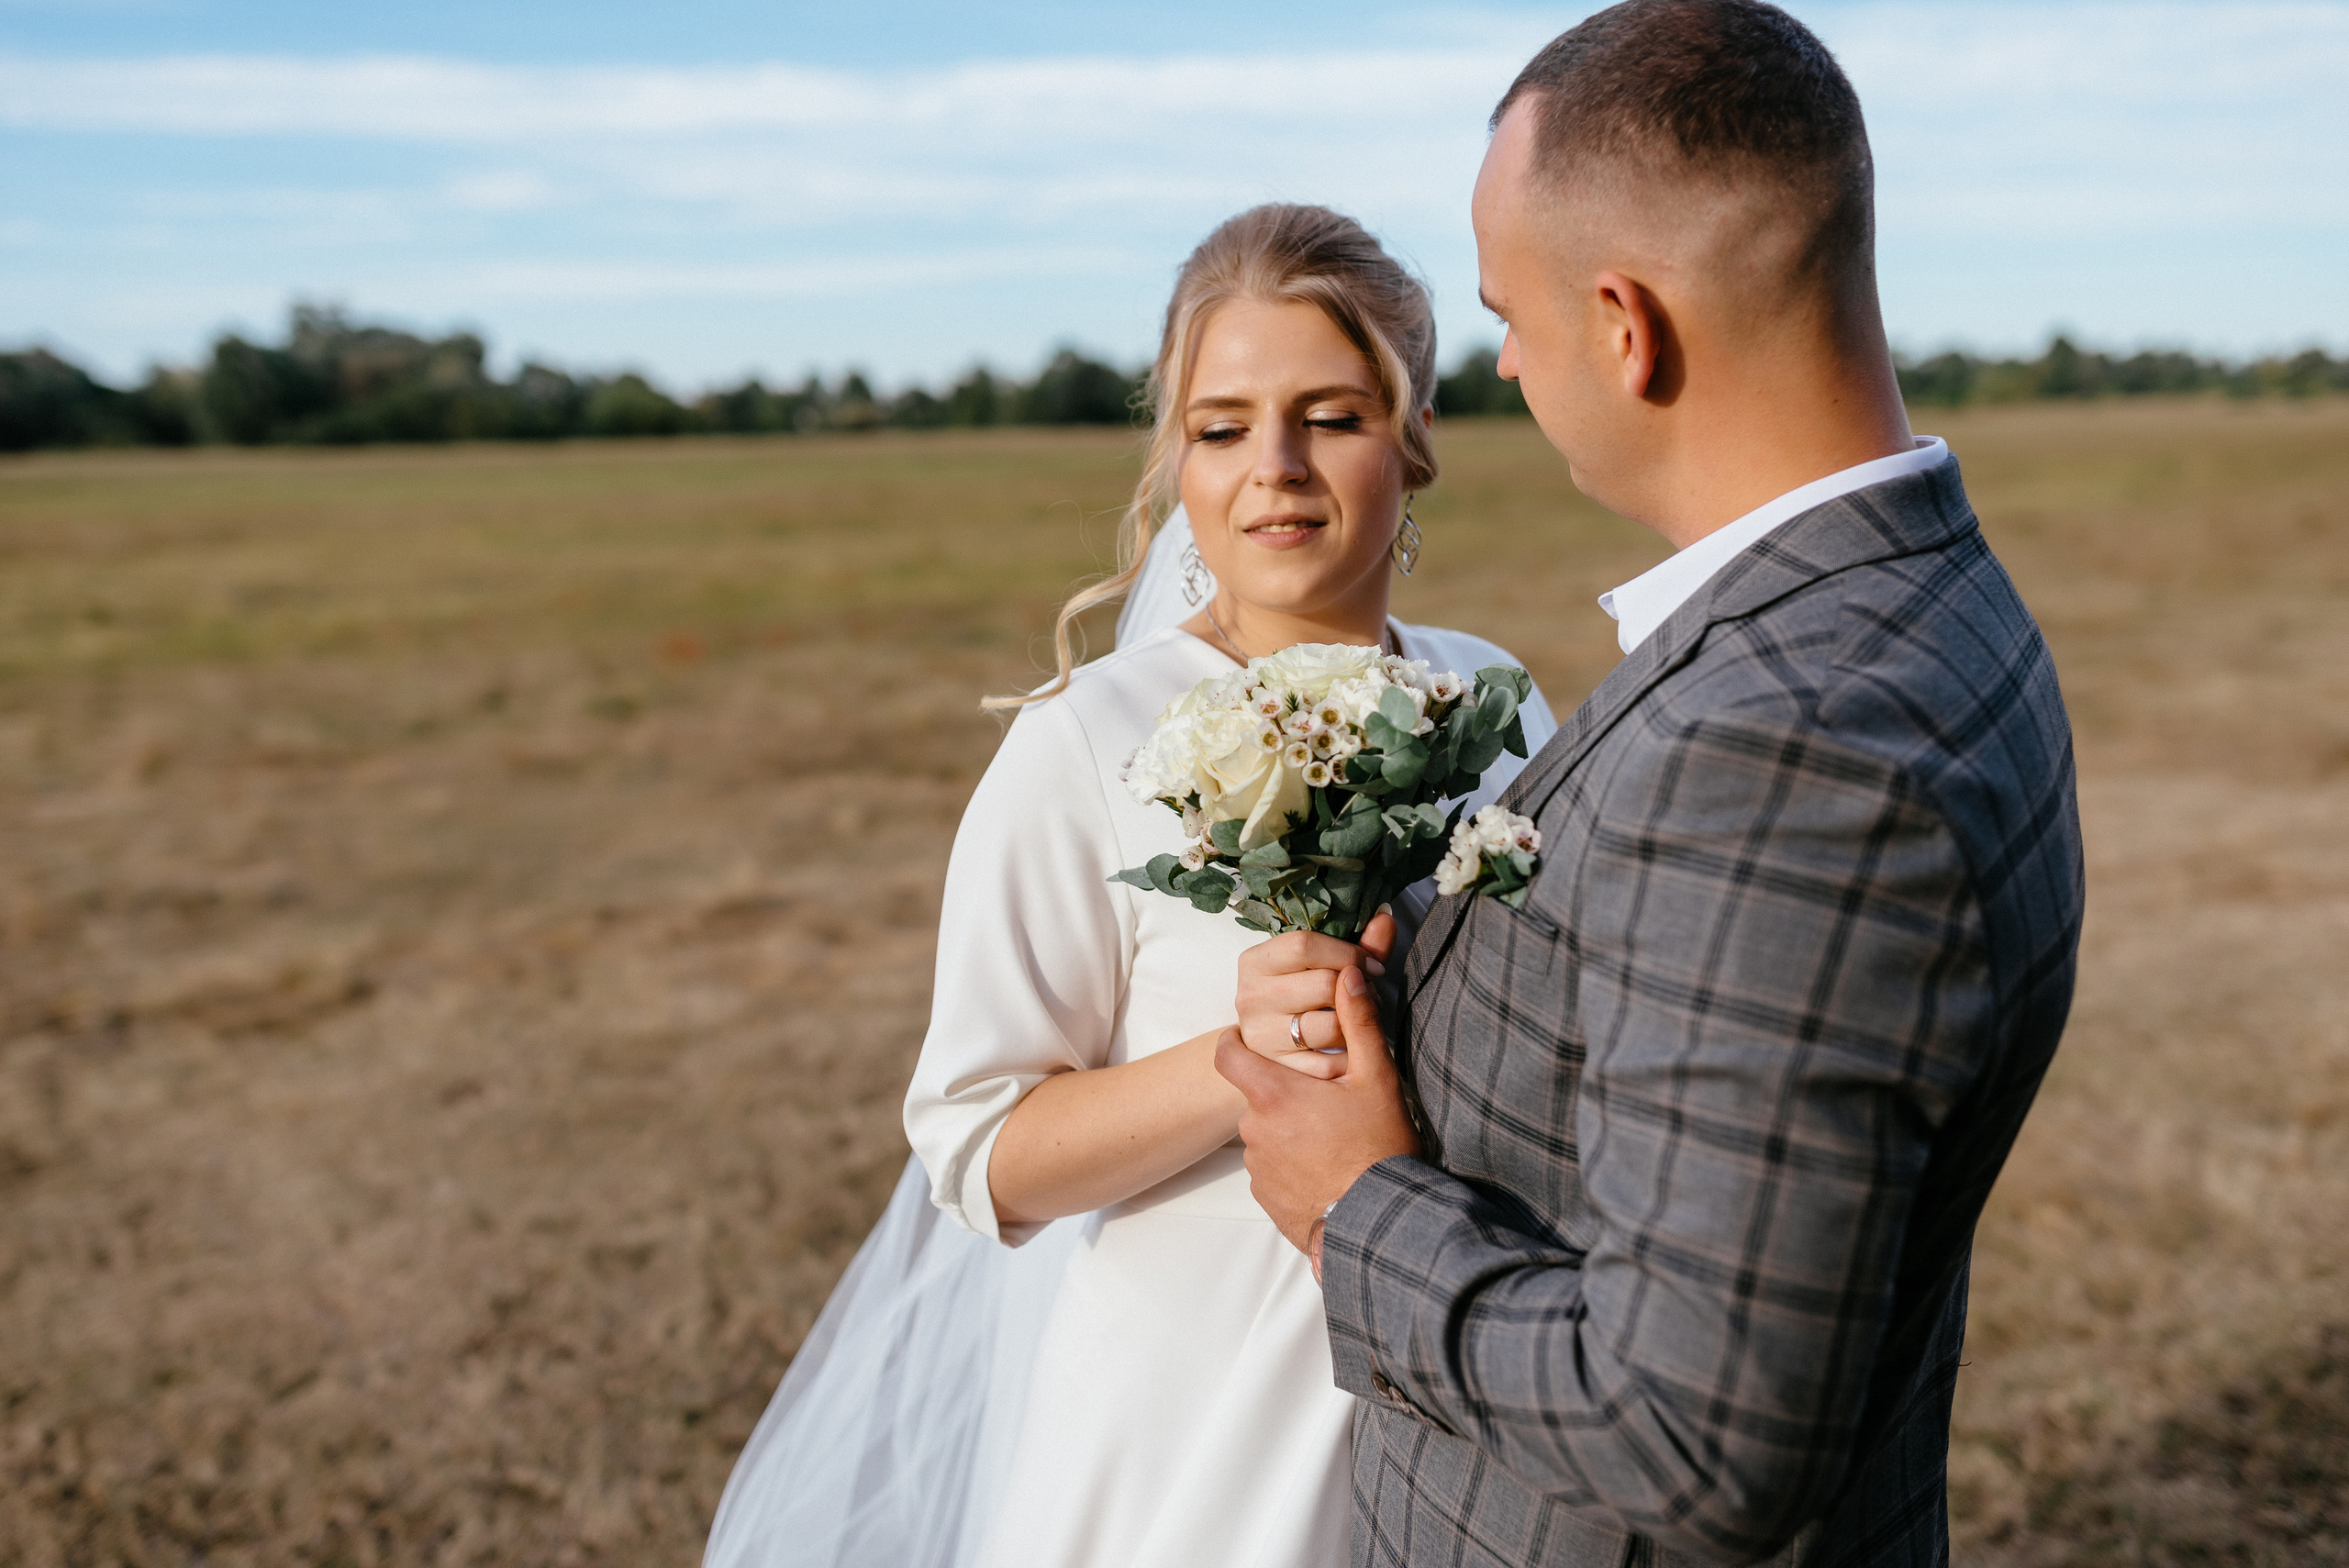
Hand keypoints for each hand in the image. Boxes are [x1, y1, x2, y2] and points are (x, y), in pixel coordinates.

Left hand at [1216, 960, 1420, 1258]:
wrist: (1378, 1224)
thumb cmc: (1378, 1148)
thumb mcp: (1377, 1079)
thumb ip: (1359, 1022)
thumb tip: (1351, 972)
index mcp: (1273, 1094)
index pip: (1226, 1054)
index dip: (1233, 1043)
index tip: (1249, 1040)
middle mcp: (1254, 1129)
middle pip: (1256, 1096)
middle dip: (1283, 1094)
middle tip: (1325, 1101)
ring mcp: (1256, 1167)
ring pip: (1265, 1134)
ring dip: (1288, 1131)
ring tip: (1331, 1140)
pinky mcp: (1265, 1198)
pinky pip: (1271, 1169)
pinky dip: (1290, 1165)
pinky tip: (1325, 1170)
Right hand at [1233, 911, 1397, 1079]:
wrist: (1279, 1037)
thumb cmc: (1308, 991)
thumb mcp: (1331, 962)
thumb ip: (1362, 942)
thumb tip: (1387, 915)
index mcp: (1255, 961)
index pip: (1304, 945)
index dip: (1349, 953)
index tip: (1373, 967)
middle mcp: (1249, 996)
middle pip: (1324, 984)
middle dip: (1358, 991)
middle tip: (1367, 996)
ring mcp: (1259, 1034)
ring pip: (1331, 1026)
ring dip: (1357, 1024)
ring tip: (1358, 1018)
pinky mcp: (1276, 1068)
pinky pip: (1329, 1064)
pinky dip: (1350, 1055)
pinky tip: (1351, 1044)